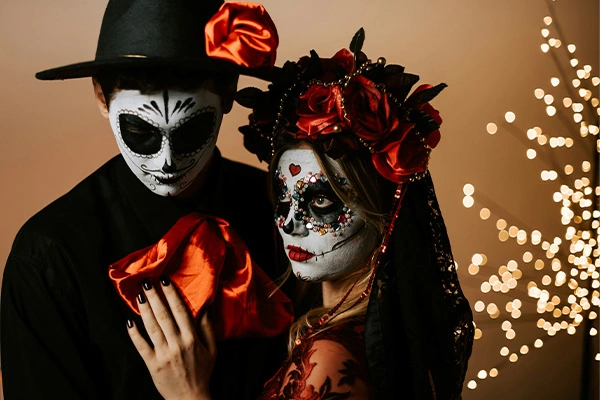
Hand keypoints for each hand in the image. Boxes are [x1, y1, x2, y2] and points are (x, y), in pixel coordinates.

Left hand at [127, 277, 215, 399]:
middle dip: (155, 297)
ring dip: (145, 310)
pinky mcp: (152, 365)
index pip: (180, 311)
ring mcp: (164, 354)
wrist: (191, 398)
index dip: (172, 295)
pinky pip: (141, 346)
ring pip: (152, 327)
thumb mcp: (212, 349)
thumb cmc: (202, 373)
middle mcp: (177, 344)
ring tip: (139, 296)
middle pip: (164, 316)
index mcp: (192, 338)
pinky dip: (134, 334)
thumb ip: (208, 328)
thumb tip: (205, 308)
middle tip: (147, 282)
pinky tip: (129, 322)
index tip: (165, 281)